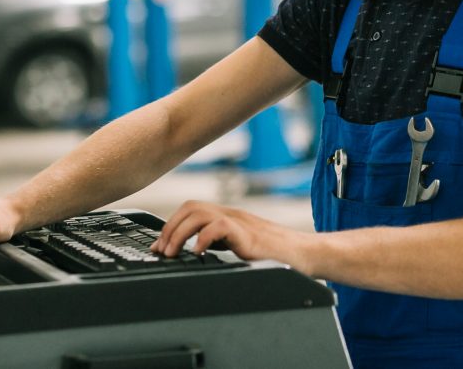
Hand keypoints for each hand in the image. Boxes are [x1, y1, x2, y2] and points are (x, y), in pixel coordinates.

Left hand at [151, 200, 315, 274]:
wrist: (304, 254)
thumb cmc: (276, 253)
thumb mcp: (239, 246)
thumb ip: (220, 243)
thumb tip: (193, 251)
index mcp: (227, 216)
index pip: (191, 209)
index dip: (170, 225)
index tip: (158, 246)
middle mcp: (231, 214)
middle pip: (190, 207)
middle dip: (170, 228)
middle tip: (161, 251)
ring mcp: (239, 222)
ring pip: (199, 214)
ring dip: (179, 233)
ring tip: (173, 253)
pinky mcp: (247, 234)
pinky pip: (219, 227)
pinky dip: (203, 238)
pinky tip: (197, 253)